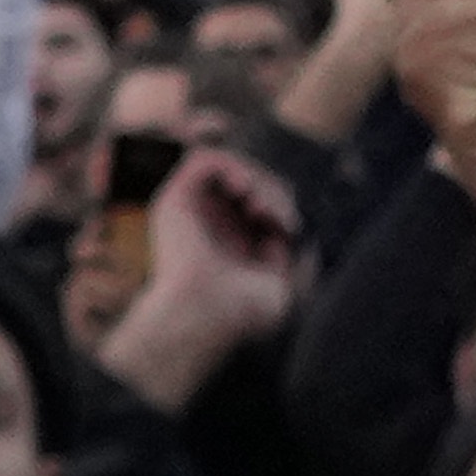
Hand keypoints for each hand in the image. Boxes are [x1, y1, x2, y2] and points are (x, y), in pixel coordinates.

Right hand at [92, 136, 302, 409]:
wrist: (204, 316)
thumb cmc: (240, 314)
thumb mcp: (281, 288)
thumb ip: (293, 262)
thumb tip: (302, 240)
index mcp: (230, 243)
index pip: (260, 202)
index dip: (281, 205)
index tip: (288, 229)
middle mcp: (208, 224)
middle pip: (250, 182)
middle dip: (274, 191)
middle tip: (276, 218)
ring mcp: (191, 211)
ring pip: (230, 168)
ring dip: (256, 178)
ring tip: (261, 208)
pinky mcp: (174, 200)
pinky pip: (203, 158)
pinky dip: (231, 166)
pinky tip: (244, 190)